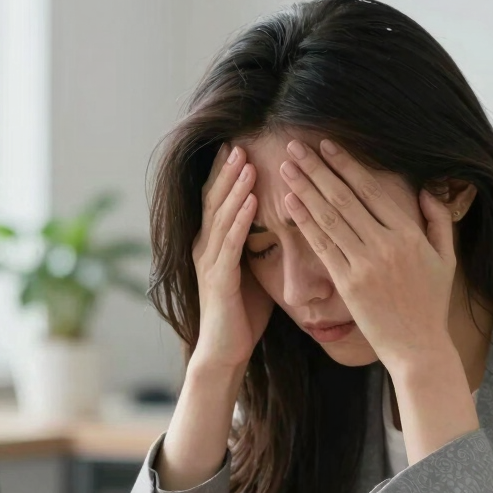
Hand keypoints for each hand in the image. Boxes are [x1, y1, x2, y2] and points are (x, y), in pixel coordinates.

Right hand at [191, 144, 273, 371]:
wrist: (225, 352)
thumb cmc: (244, 315)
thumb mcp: (256, 272)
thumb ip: (261, 247)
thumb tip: (287, 225)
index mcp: (215, 244)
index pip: (219, 200)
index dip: (228, 173)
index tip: (243, 144)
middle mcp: (206, 247)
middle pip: (215, 199)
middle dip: (228, 170)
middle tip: (242, 141)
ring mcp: (210, 262)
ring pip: (221, 216)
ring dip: (235, 187)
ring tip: (247, 161)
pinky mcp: (218, 280)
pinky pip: (230, 243)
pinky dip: (240, 219)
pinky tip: (252, 201)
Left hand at [279, 138, 457, 375]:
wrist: (418, 348)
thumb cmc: (431, 304)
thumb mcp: (446, 259)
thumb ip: (439, 221)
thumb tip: (426, 190)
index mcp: (409, 234)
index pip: (372, 190)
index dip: (347, 165)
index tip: (327, 146)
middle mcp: (386, 245)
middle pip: (344, 198)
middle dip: (317, 169)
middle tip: (295, 146)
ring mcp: (365, 264)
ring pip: (329, 218)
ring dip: (305, 189)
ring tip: (287, 167)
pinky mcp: (348, 284)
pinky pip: (322, 247)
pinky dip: (305, 222)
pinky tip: (291, 203)